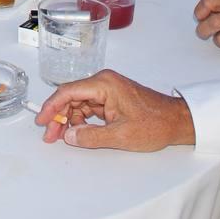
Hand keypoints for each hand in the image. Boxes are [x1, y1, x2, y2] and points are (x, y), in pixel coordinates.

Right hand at [36, 69, 195, 150]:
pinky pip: (89, 106)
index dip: (52, 107)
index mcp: (104, 84)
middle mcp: (103, 81)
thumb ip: (91, 136)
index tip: (42, 121)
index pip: (69, 92)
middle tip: (49, 135)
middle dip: (59, 116)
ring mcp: (108, 89)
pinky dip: (81, 119)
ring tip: (62, 137)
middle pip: (72, 96)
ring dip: (69, 118)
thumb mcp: (120, 135)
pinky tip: (77, 131)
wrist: (178, 122)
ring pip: (79, 102)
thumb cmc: (154, 125)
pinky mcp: (112, 98)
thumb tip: (69, 136)